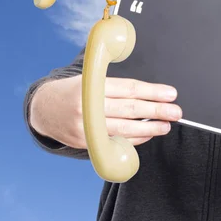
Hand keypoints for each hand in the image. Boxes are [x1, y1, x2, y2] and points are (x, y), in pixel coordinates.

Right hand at [30, 75, 181, 148]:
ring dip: (150, 127)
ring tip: (166, 125)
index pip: (130, 89)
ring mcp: (87, 126)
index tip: (171, 93)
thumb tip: (149, 92)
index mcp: (92, 85)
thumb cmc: (74, 90)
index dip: (153, 91)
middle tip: (176, 111)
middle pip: (131, 109)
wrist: (44, 109)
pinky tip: (148, 134)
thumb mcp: (90, 78)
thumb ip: (116, 85)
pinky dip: (135, 139)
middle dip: (157, 110)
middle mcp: (89, 106)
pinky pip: (117, 141)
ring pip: (126, 128)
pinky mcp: (87, 142)